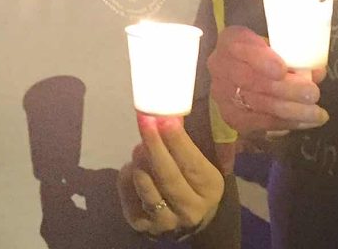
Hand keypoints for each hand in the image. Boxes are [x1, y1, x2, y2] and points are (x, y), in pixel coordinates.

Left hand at [117, 114, 223, 237]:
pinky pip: (128, 194)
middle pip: (168, 176)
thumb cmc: (194, 176)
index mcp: (210, 189)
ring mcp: (165, 221)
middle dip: (154, 145)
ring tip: (140, 146)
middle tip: (145, 120)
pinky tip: (133, 165)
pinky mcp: (142, 225)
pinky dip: (127, 175)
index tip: (164, 118)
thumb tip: (171, 113)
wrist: (187, 214)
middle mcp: (191, 210)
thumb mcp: (203, 158)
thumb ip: (190, 138)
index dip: (176, 140)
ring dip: (139, 159)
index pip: (191, 164)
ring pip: (146, 185)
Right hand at [208, 25, 327, 133]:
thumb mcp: (275, 45)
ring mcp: (222, 94)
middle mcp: (220, 67)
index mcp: (230, 41)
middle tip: (313, 93)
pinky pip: (258, 123)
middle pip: (250, 80)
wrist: (240, 71)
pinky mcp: (231, 116)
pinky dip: (285, 123)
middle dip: (285, 89)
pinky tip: (305, 122)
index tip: (282, 70)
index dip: (261, 60)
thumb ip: (293, 56)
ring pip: (256, 105)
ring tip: (317, 113)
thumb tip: (316, 72)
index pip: (240, 47)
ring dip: (290, 111)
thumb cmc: (263, 53)